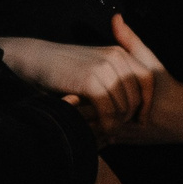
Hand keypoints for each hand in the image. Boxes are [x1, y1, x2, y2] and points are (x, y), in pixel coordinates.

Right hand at [0, 32, 154, 136]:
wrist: (35, 60)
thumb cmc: (63, 67)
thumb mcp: (93, 63)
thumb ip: (113, 73)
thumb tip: (129, 99)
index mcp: (119, 53)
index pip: (147, 79)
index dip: (147, 101)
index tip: (141, 118)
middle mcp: (115, 57)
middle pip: (137, 94)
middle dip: (132, 115)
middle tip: (122, 128)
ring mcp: (103, 68)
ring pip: (123, 104)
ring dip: (118, 121)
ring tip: (110, 131)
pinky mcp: (89, 81)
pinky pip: (108, 109)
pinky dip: (107, 123)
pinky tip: (103, 130)